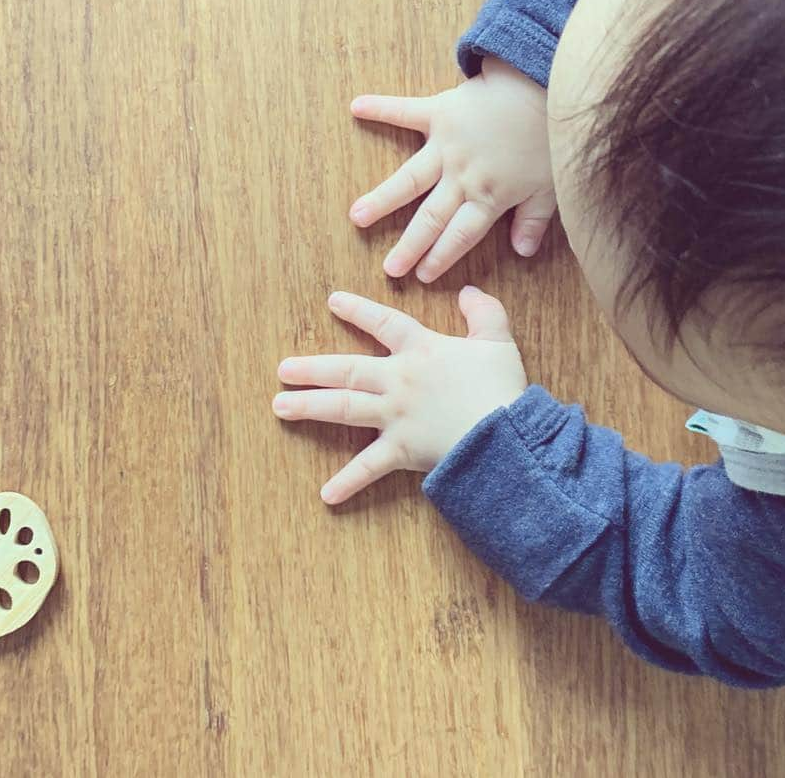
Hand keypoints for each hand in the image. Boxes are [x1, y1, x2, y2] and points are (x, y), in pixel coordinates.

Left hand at [273, 287, 527, 503]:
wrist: (505, 432)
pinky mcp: (400, 450)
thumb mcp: (497, 339)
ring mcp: (394, 416)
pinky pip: (369, 467)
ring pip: (343, 408)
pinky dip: (348, 481)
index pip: (383, 324)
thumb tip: (467, 291)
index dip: (358, 311)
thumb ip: (484, 311)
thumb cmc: (501, 386)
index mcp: (420, 349)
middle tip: (282, 369)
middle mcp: (398, 380)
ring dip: (309, 407)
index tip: (332, 301)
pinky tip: (326, 494)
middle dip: (312, 368)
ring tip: (280, 406)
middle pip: (347, 370)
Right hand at [349, 57, 554, 281]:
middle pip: (431, 218)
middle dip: (409, 246)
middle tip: (388, 268)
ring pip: (409, 179)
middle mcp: (462, 176)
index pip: (461, 236)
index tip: (422, 276)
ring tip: (357, 216)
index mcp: (489, 196)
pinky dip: (381, 109)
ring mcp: (447, 146)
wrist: (545, 87)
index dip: (442, 257)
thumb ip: (533, 221)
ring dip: (382, 199)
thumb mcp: (549, 187)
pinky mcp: (440, 112)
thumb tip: (523, 252)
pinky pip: (406, 111)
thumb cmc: (550, 138)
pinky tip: (356, 108)